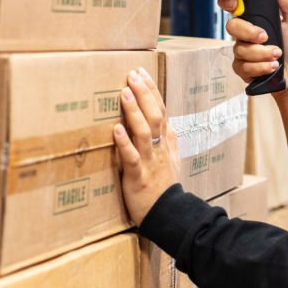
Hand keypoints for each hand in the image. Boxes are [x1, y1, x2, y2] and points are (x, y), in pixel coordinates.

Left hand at [113, 66, 180, 225]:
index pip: (161, 111)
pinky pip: (132, 158)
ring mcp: (150, 162)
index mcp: (166, 143)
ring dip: (134, 111)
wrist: (170, 215)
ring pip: (144, 132)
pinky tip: (115, 129)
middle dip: (144, 94)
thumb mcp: (172, 160)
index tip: (142, 73)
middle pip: (154, 116)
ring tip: (124, 92)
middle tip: (132, 74)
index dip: (152, 91)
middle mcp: (159, 148)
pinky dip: (124, 143)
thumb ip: (169, 140)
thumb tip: (168, 122)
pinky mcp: (138, 177)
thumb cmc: (166, 187)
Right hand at [218, 0, 287, 98]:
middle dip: (249, 33)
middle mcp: (246, 33)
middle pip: (232, 26)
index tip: (235, 4)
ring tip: (277, 55)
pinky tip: (271, 67)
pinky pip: (242, 66)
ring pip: (239, 49)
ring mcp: (243, 51)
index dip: (228, 1)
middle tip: (265, 37)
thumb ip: (286, 0)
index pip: (233, 5)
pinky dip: (259, 67)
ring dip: (261, 53)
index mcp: (256, 18)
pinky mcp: (242, 68)